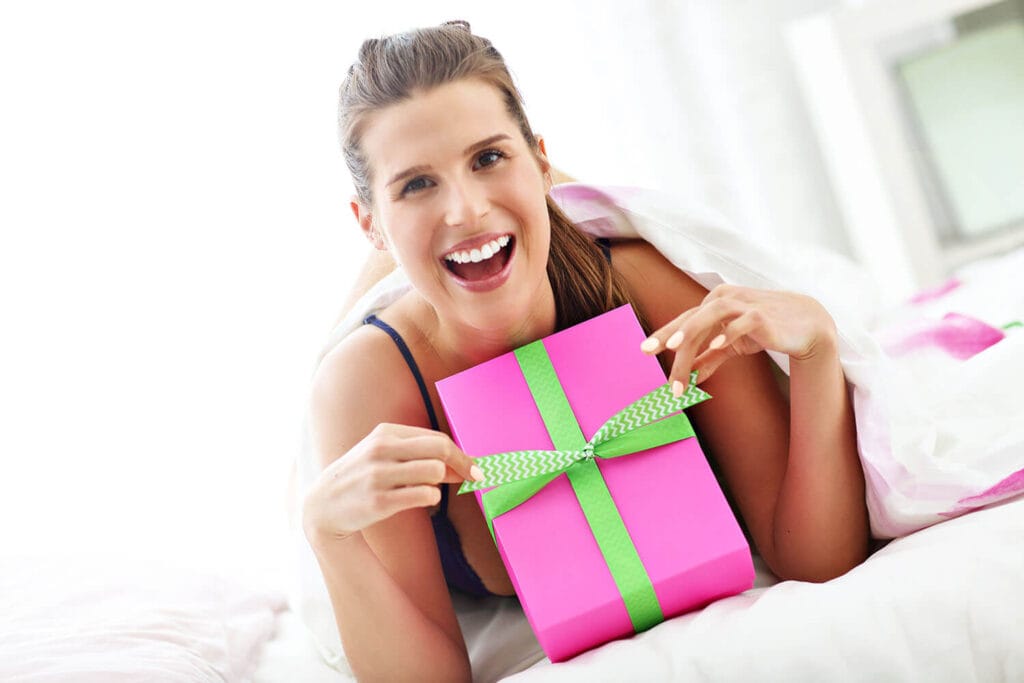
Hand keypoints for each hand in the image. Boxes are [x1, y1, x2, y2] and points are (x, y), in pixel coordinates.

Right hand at [302, 423, 483, 545]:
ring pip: (434, 471)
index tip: (475, 467)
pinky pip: (423, 495)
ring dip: (441, 483)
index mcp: (385, 432)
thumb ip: (420, 455)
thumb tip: (464, 464)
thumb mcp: (383, 455)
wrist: (323, 507)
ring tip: (431, 489)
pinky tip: (423, 499)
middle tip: (475, 478)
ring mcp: (378, 475)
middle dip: (463, 464)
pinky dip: (431, 497)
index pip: (436, 438)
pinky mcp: (379, 501)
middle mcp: (381, 449)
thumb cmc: (362, 477)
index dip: (460, 453)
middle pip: (440, 449)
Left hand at [640, 284, 836, 394]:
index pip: (682, 320)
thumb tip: (689, 378)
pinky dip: (727, 333)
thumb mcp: (732, 345)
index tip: (644, 351)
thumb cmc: (765, 329)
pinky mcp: (761, 315)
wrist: (806, 324)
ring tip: (675, 353)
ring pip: (709, 317)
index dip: (663, 335)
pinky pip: (740, 322)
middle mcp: (723, 298)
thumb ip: (709, 358)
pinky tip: (716, 347)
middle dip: (672, 344)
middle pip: (691, 322)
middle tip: (661, 368)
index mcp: (712, 303)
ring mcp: (742, 304)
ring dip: (691, 335)